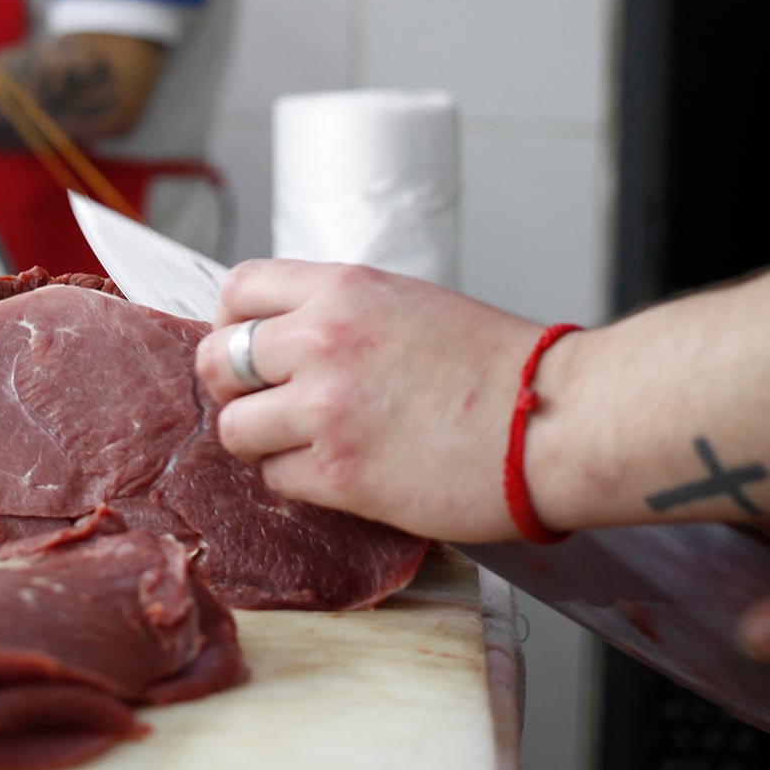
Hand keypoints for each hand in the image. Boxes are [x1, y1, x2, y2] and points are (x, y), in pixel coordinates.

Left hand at [192, 260, 547, 540]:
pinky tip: (341, 473)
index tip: (248, 349)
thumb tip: (282, 337)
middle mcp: (323, 339)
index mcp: (342, 289)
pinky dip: (298, 481)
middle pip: (217, 359)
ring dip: (260, 442)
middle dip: (231, 387)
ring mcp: (326, 407)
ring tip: (304, 445)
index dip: (232, 323)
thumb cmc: (496, 365)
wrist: (553, 419)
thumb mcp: (407, 303)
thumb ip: (340, 313)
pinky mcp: (340, 472)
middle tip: (264, 404)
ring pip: (233, 428)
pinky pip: (276, 478)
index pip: (238, 290)